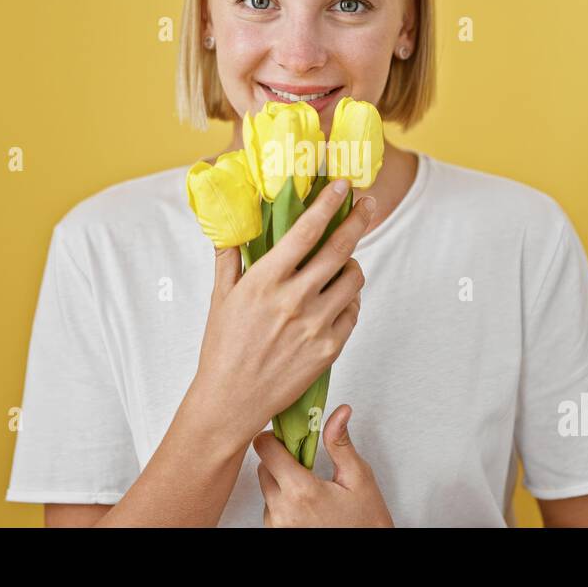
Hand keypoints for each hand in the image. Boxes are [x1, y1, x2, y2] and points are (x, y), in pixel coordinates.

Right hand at [192, 182, 375, 448]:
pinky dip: (351, 299)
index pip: (305, 231)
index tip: (341, 186)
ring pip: (353, 279)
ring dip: (352, 264)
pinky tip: (339, 297)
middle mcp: (294, 299)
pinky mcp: (330, 348)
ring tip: (343, 262)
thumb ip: (229, 260)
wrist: (231, 400)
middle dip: (358, 220)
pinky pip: (354, 311)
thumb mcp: (220, 298)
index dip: (327, 204)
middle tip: (367, 204)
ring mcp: (316, 325)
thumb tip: (228, 229)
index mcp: (266, 281)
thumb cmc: (221, 348)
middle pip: (340, 248)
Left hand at [253, 404, 393, 526]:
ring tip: (308, 488)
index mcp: (302, 491)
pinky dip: (282, 502)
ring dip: (280, 483)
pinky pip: (269, 509)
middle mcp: (283, 511)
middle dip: (280, 461)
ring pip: (265, 489)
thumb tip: (339, 413)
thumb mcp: (359, 477)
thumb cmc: (366, 520)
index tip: (288, 437)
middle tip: (305, 464)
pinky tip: (304, 504)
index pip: (265, 449)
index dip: (275, 437)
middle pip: (263, 468)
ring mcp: (278, 526)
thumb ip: (340, 443)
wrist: (367, 550)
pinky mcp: (277, 535)